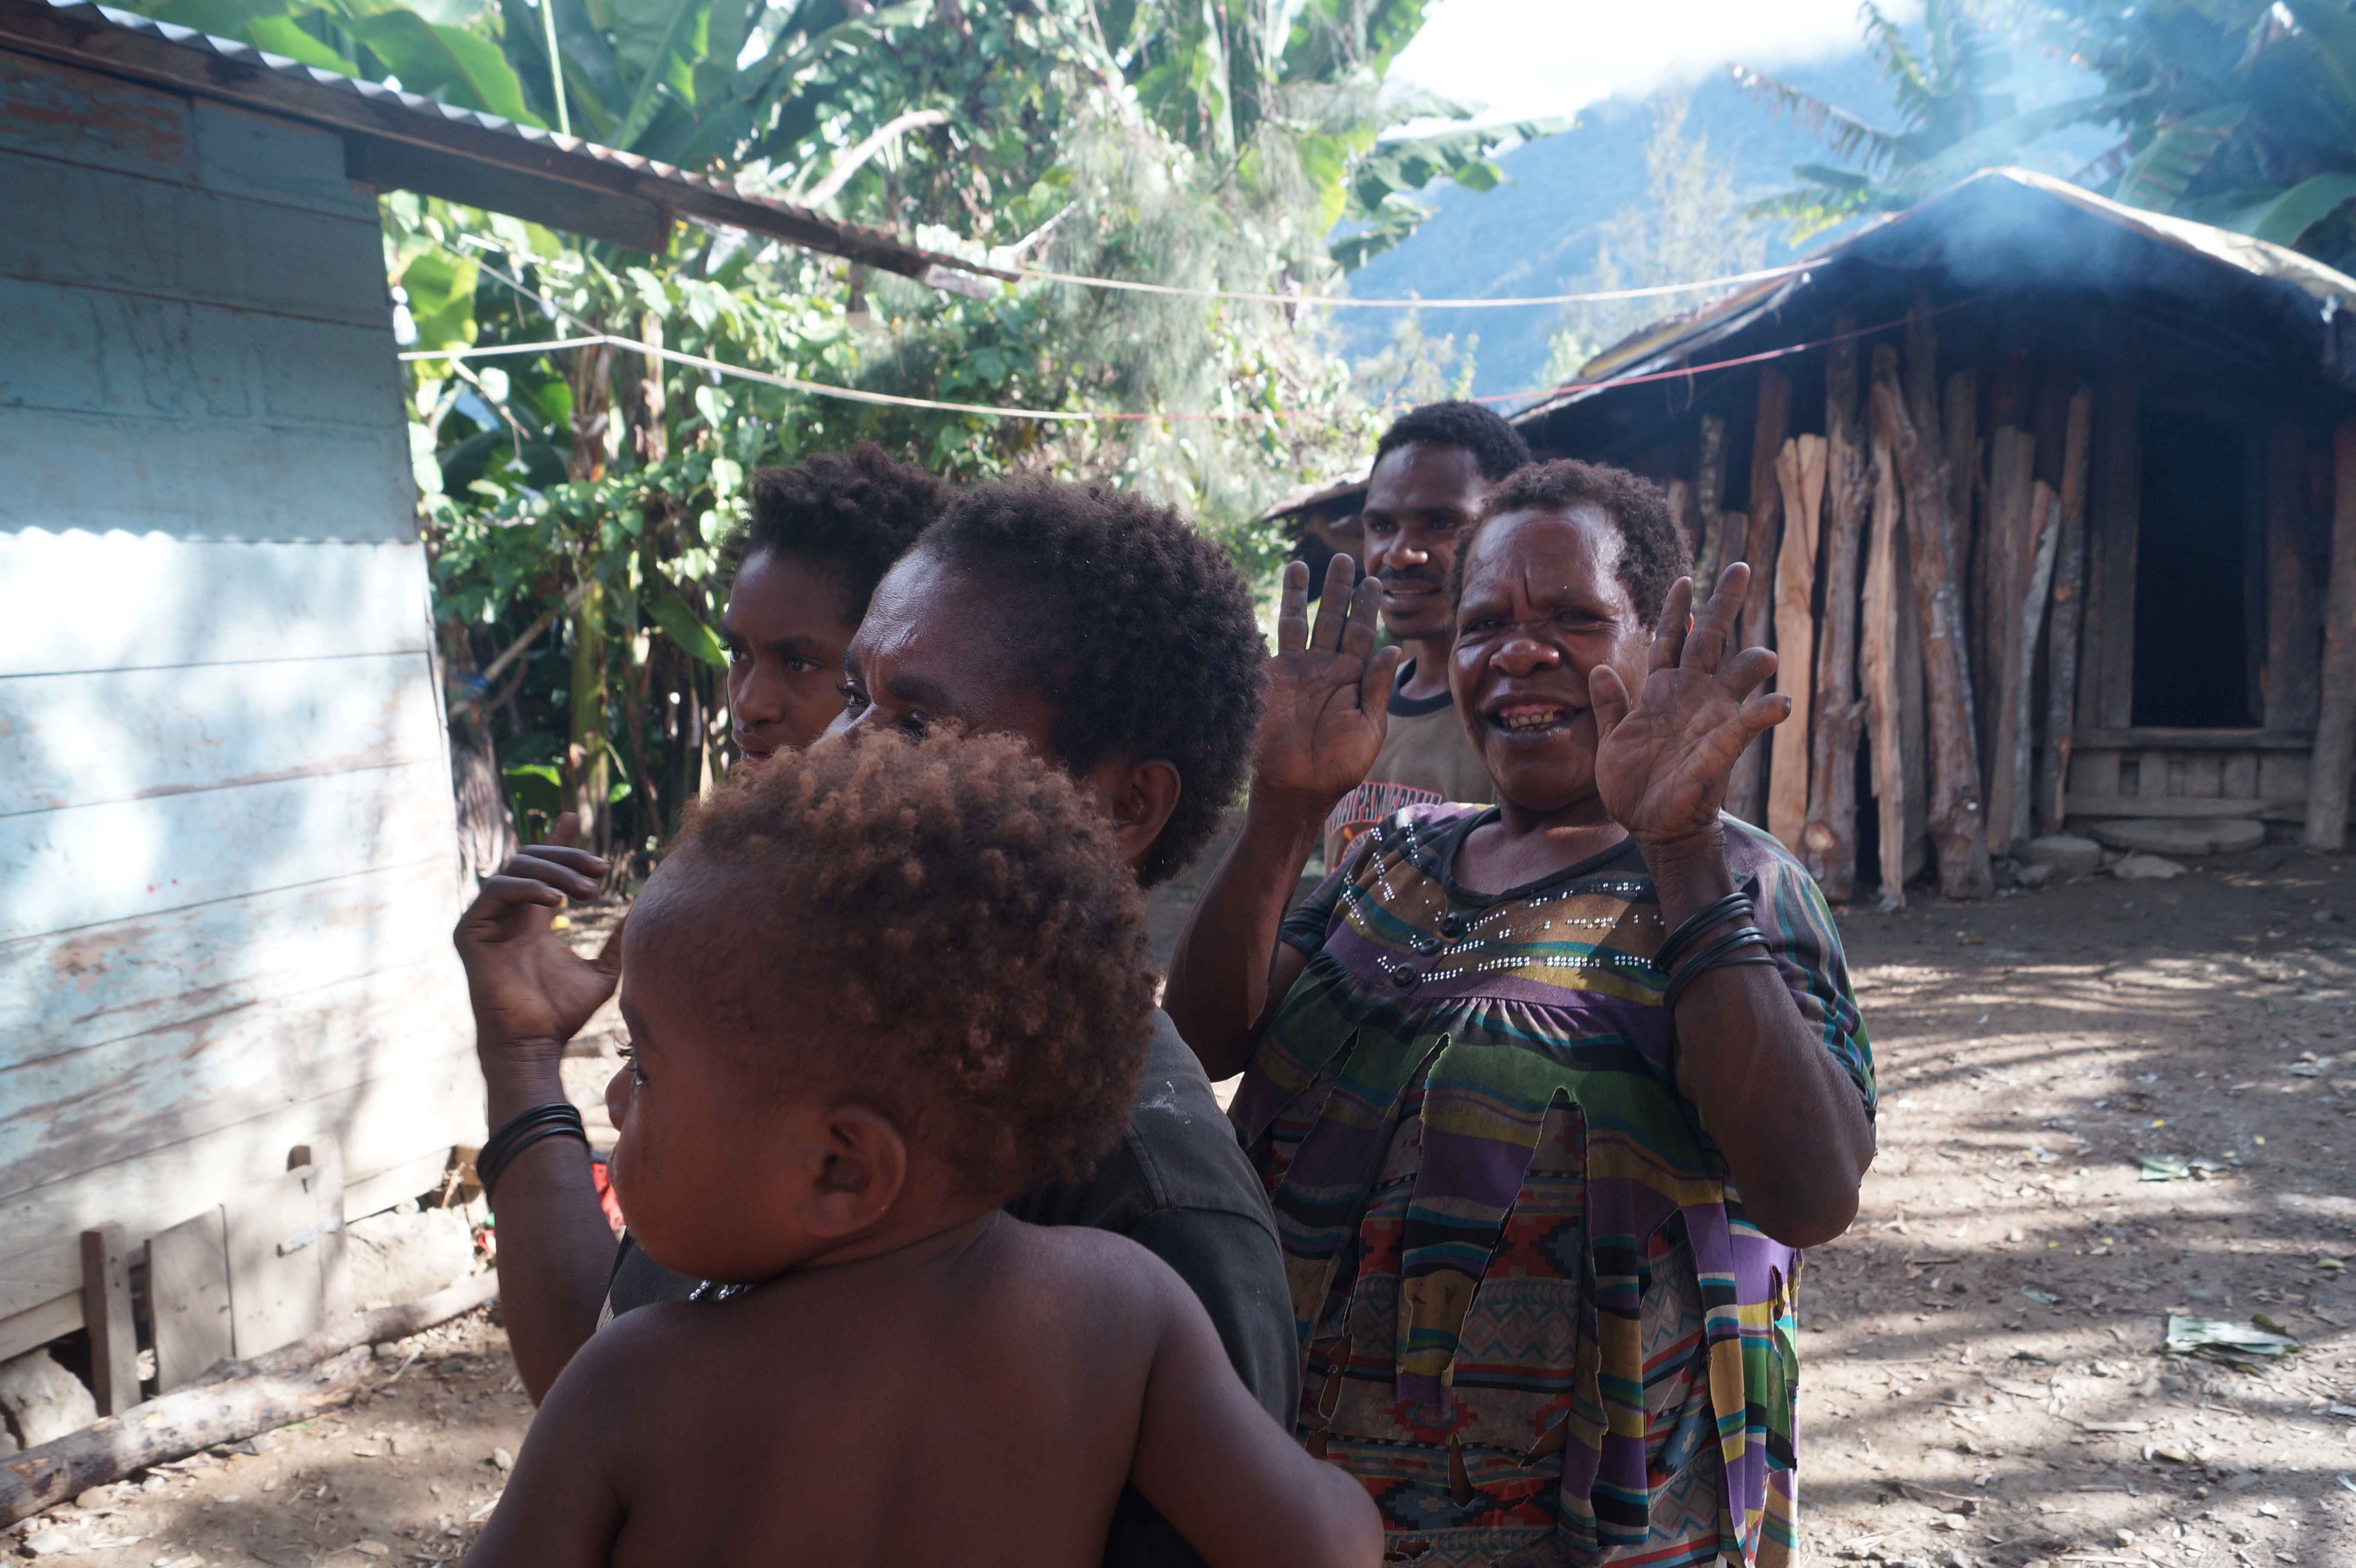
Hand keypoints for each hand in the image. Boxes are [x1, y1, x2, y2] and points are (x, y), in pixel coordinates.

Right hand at [453, 812, 623, 1060]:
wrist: (535, 1042)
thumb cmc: (563, 1014)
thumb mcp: (603, 971)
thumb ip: (616, 940)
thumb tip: (643, 913)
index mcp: (532, 920)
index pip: (543, 869)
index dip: (558, 842)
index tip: (574, 818)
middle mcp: (508, 915)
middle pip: (532, 861)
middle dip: (569, 858)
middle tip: (602, 870)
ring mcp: (486, 921)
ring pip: (515, 868)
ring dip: (555, 872)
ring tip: (587, 890)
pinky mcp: (469, 931)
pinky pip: (496, 890)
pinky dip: (527, 887)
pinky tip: (557, 900)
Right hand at [1252, 555, 1403, 816]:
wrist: (1297, 789)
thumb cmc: (1339, 767)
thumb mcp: (1369, 727)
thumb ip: (1378, 688)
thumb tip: (1393, 649)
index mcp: (1354, 679)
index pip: (1364, 633)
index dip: (1368, 606)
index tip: (1374, 578)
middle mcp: (1326, 669)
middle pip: (1333, 618)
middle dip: (1338, 589)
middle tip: (1344, 558)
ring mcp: (1296, 671)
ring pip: (1301, 622)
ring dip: (1303, 594)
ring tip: (1304, 563)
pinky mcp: (1271, 679)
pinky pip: (1271, 643)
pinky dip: (1270, 620)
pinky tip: (1267, 599)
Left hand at [1590, 564, 1787, 847]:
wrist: (1650, 826)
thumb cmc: (1633, 784)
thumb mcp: (1610, 740)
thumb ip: (1609, 705)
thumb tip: (1599, 669)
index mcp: (1661, 691)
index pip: (1671, 640)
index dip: (1677, 610)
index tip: (1685, 578)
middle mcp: (1690, 697)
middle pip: (1709, 640)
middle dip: (1724, 604)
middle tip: (1740, 567)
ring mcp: (1709, 719)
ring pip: (1737, 676)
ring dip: (1752, 663)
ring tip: (1767, 656)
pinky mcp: (1720, 749)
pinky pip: (1746, 726)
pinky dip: (1763, 714)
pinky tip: (1780, 704)